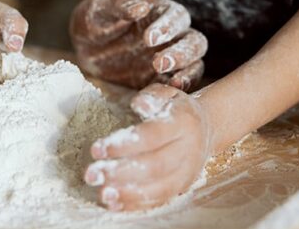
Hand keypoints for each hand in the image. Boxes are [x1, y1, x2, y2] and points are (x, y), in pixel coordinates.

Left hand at [70, 0, 206, 89]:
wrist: (85, 43)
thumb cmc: (95, 17)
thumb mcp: (101, 7)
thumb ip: (119, 5)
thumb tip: (141, 8)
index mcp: (161, 11)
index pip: (177, 16)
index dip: (168, 27)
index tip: (149, 39)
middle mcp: (173, 35)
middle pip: (194, 42)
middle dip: (181, 53)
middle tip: (159, 63)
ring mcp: (170, 58)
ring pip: (194, 64)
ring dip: (186, 73)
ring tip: (172, 82)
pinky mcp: (162, 79)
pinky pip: (179, 85)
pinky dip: (177, 91)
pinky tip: (165, 96)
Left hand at [84, 83, 211, 210]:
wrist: (206, 128)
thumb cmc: (176, 110)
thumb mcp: (167, 94)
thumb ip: (152, 96)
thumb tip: (139, 104)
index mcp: (182, 123)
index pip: (151, 136)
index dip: (123, 145)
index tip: (96, 150)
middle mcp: (187, 149)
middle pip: (154, 165)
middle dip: (120, 172)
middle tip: (92, 174)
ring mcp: (187, 171)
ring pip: (159, 187)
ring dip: (128, 193)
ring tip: (103, 193)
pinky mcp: (182, 187)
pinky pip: (160, 199)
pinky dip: (136, 204)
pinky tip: (114, 203)